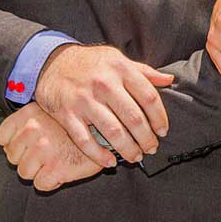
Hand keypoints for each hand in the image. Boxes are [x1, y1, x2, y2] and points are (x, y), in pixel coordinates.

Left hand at [0, 103, 102, 191]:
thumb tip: (12, 139)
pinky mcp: (55, 168)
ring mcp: (43, 150)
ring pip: (24, 172)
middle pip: (13, 157)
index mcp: (30, 114)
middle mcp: (33, 130)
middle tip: (48, 152)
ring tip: (57, 160)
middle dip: (28, 158)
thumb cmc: (83, 124)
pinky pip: (40, 184)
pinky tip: (63, 169)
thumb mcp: (54, 111)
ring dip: (40, 170)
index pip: (2, 138)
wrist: (110, 132)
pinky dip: (52, 181)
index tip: (29, 145)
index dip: (16, 144)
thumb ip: (31, 121)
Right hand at [35, 45, 173, 166]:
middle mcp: (104, 84)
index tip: (163, 131)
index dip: (160, 118)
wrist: (50, 62)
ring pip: (113, 131)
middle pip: (134, 117)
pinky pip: (84, 140)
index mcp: (121, 69)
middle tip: (152, 148)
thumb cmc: (90, 62)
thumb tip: (169, 79)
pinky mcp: (66, 114)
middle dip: (146, 138)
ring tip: (136, 157)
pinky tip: (110, 162)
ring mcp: (84, 100)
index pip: (149, 97)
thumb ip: (145, 71)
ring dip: (128, 148)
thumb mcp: (118, 59)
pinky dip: (98, 155)